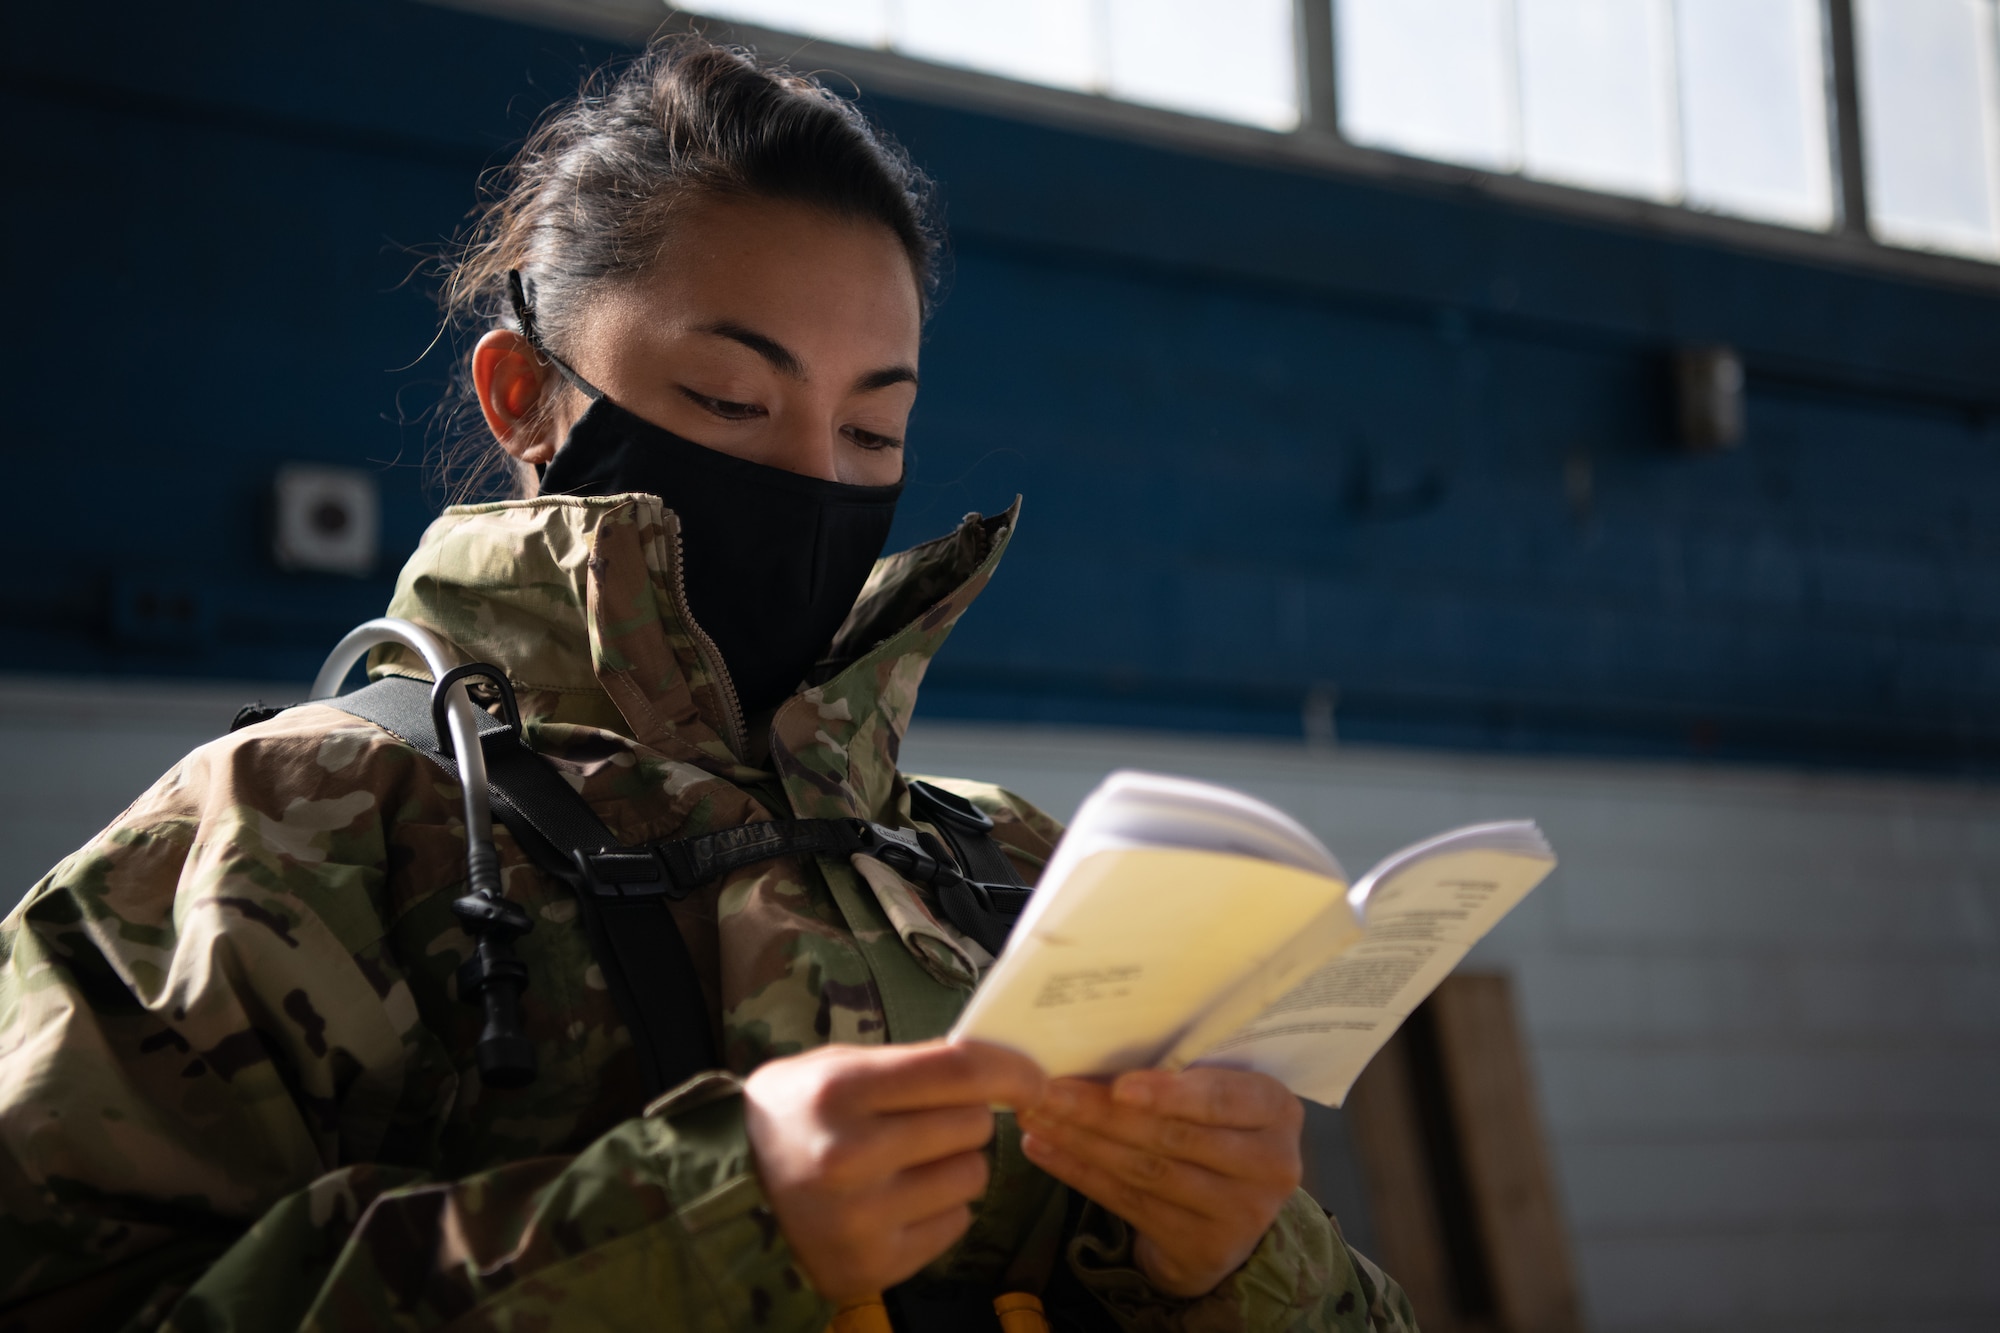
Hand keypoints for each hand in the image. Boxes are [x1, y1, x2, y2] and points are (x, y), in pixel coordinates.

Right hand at [743, 1040, 1045, 1305]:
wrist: (730, 1196)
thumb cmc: (795, 1117)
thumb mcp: (835, 1069)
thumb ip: (910, 1065)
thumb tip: (1001, 1065)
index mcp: (841, 1092)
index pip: (959, 1071)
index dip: (1010, 1070)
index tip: (1033, 1076)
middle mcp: (851, 1157)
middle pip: (974, 1124)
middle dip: (962, 1117)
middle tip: (924, 1122)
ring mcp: (863, 1219)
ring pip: (974, 1176)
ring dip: (954, 1165)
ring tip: (906, 1164)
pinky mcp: (875, 1266)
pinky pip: (957, 1223)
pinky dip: (939, 1210)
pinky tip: (896, 1202)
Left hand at [1019, 1067, 1302, 1297]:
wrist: (1232, 1215)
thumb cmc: (1217, 1129)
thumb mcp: (1220, 1097)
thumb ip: (1183, 1075)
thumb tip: (1095, 1043)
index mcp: (1277, 1110)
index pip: (1222, 1099)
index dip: (1170, 1094)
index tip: (1119, 1085)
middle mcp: (1271, 1165)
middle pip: (1173, 1136)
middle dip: (1101, 1112)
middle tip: (1046, 1090)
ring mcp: (1240, 1214)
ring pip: (1145, 1170)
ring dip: (1080, 1140)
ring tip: (1035, 1115)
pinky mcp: (1203, 1249)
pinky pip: (1129, 1203)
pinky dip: (1079, 1173)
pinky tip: (1045, 1149)